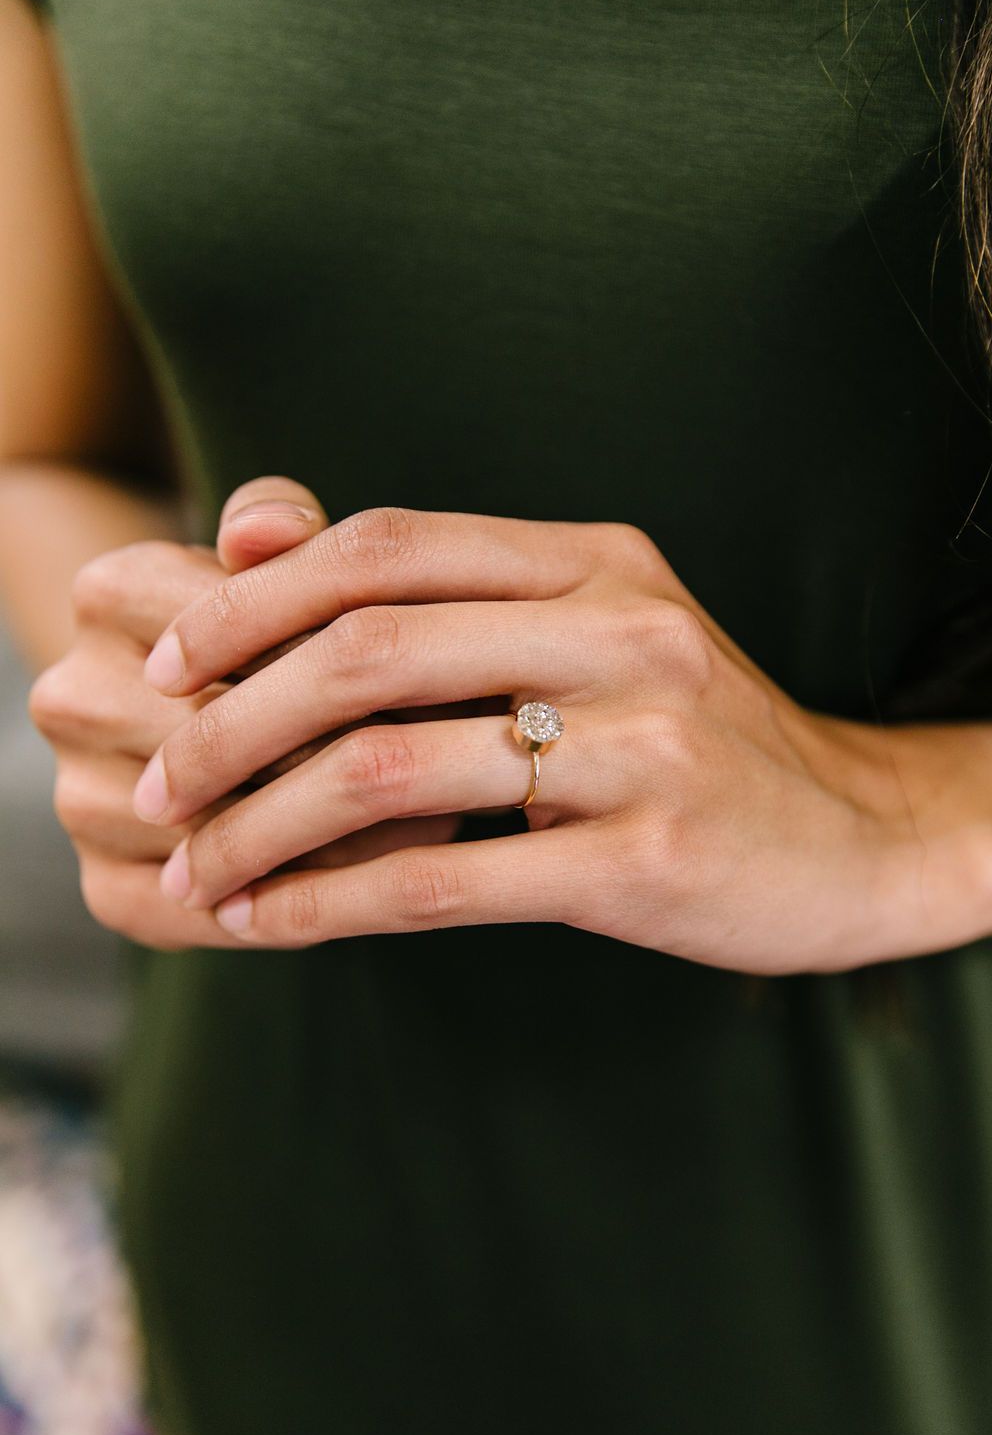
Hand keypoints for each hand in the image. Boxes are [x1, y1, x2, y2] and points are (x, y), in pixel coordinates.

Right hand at [29, 482, 460, 950]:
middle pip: (244, 729)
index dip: (358, 650)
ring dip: (356, 827)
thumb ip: (288, 524)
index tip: (452, 663)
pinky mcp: (108, 888)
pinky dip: (314, 895)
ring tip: (453, 808)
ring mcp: (82, 801)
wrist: (210, 705)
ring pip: (240, 825)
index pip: (253, 627)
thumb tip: (275, 529)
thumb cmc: (283, 625)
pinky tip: (390, 870)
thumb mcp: (292, 559)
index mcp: (108, 593)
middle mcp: (73, 697)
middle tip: (475, 750)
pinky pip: (222, 910)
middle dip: (365, 738)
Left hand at [125, 503, 991, 973]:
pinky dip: (331, 903)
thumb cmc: (700, 736)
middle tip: (161, 779)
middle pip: (367, 648)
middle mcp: (622, 630)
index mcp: (597, 562)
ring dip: (260, 823)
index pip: (387, 545)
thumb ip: (459, 601)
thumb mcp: (603, 631)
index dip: (255, 598)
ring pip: (390, 769)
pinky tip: (272, 923)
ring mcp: (644, 743)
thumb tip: (264, 563)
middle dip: (229, 719)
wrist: (866, 834)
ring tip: (198, 865)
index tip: (172, 660)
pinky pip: (446, 879)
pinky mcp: (649, 858)